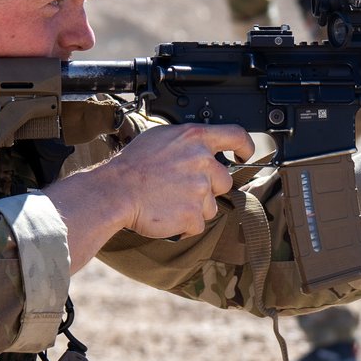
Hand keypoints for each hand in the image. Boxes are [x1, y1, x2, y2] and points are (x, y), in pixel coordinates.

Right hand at [98, 123, 255, 237]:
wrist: (115, 191)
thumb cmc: (131, 166)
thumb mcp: (160, 138)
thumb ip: (187, 142)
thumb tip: (202, 147)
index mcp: (194, 138)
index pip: (236, 135)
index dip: (245, 146)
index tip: (245, 154)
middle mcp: (202, 161)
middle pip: (224, 180)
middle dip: (208, 188)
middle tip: (181, 188)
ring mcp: (200, 188)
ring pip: (211, 205)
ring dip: (194, 207)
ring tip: (168, 201)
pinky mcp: (193, 214)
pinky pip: (198, 225)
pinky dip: (184, 225)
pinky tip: (166, 214)